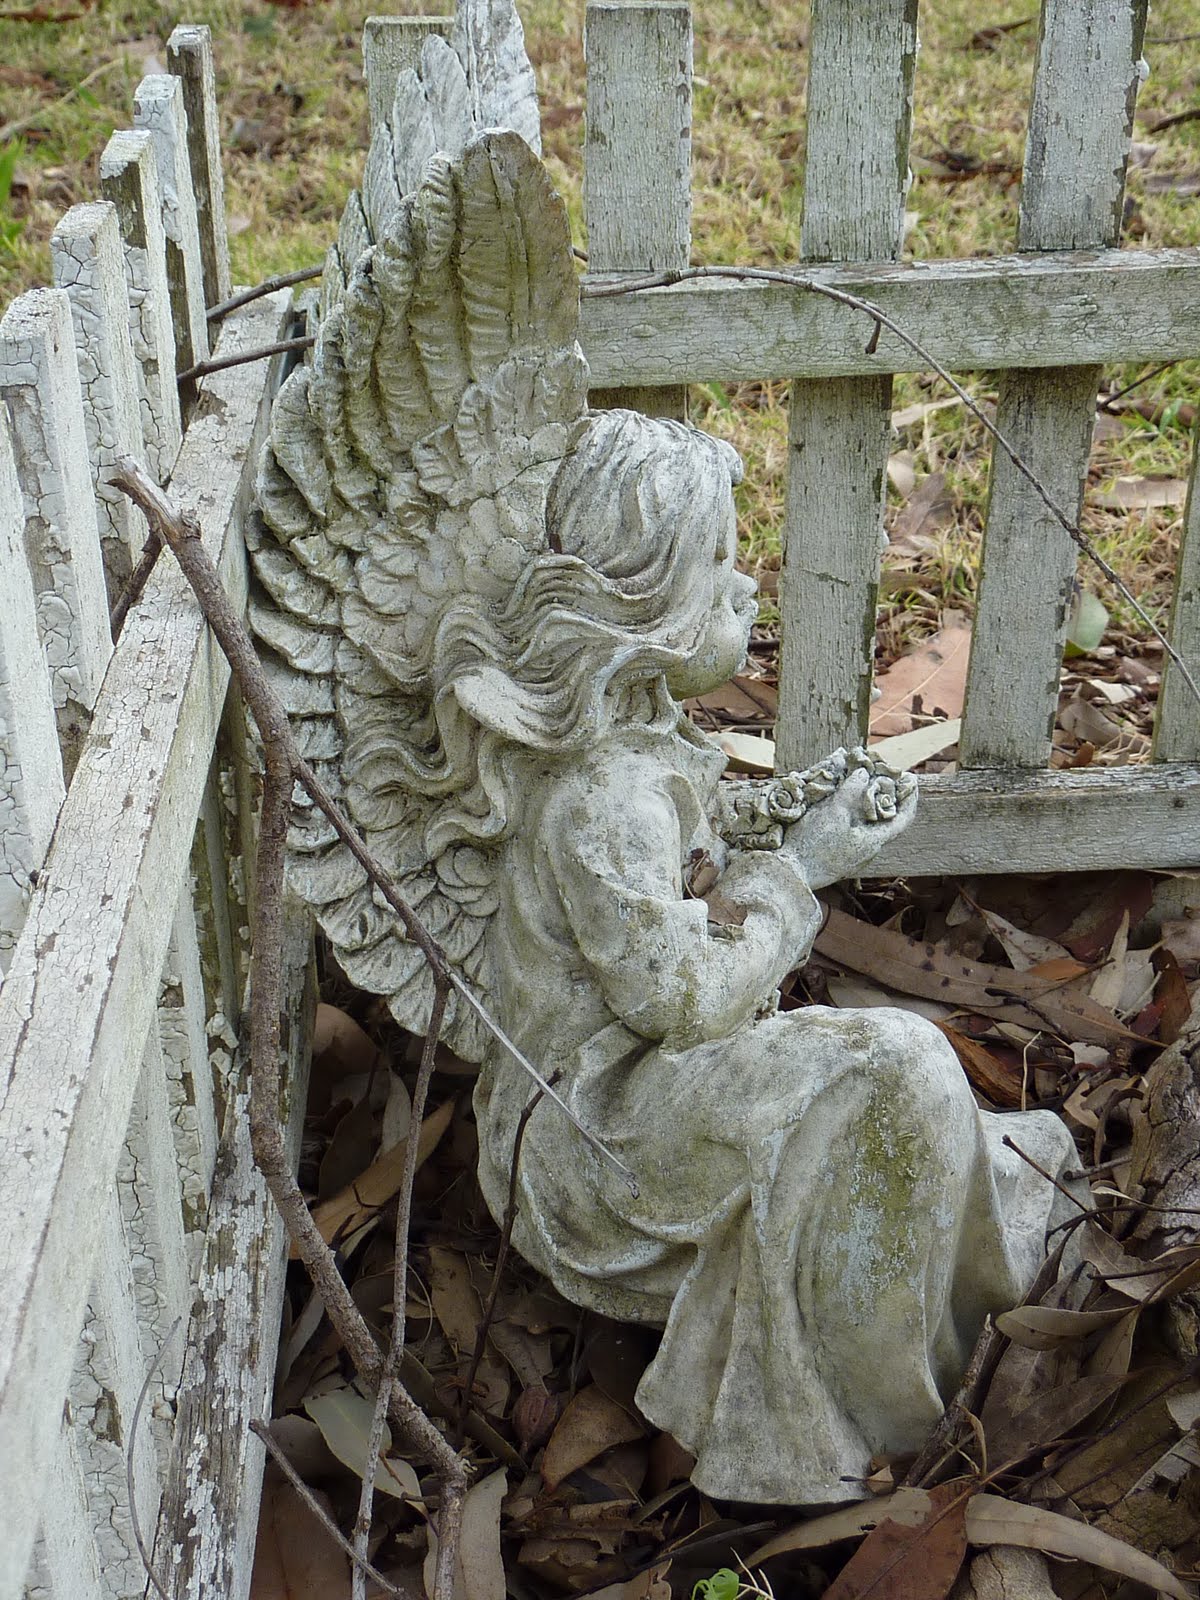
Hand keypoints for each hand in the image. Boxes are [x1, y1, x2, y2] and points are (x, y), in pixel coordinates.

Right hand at [777, 763, 916, 889]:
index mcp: (873, 842)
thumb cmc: (813, 845)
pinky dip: (851, 818)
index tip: (910, 779)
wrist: (789, 875)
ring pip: (865, 828)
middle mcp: (867, 853)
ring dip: (865, 808)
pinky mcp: (837, 860)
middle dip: (885, 799)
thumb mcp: (833, 812)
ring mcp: (852, 858)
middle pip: (884, 822)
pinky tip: (837, 809)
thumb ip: (851, 791)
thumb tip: (864, 774)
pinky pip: (851, 834)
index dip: (910, 798)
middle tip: (880, 778)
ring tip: (856, 788)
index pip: (903, 818)